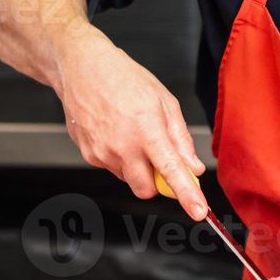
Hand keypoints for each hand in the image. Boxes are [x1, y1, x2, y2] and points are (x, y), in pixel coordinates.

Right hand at [53, 23, 207, 218]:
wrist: (81, 68)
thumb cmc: (123, 78)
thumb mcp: (163, 100)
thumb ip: (180, 138)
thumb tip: (193, 166)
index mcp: (146, 130)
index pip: (171, 172)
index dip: (187, 195)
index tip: (198, 211)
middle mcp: (122, 146)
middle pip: (146, 190)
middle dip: (157, 182)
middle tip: (159, 158)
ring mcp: (102, 153)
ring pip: (128, 178)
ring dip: (137, 167)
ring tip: (132, 132)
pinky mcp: (88, 155)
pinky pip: (112, 168)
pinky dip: (119, 158)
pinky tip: (115, 132)